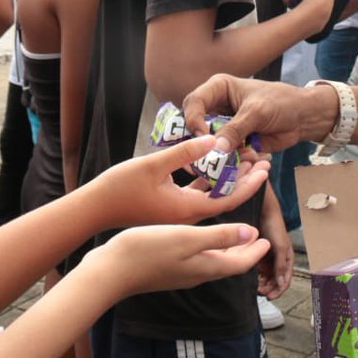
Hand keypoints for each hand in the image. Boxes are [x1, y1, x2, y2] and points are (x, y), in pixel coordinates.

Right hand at [92, 136, 270, 226]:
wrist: (91, 213)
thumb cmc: (119, 189)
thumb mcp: (153, 166)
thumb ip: (185, 153)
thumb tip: (214, 139)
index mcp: (187, 210)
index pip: (229, 198)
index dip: (250, 182)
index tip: (265, 167)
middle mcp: (186, 217)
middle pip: (225, 199)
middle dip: (244, 180)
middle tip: (261, 159)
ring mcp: (177, 217)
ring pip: (211, 198)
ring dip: (227, 180)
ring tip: (243, 159)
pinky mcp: (169, 213)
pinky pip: (197, 199)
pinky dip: (209, 184)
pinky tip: (213, 167)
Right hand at [92, 223, 270, 296]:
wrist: (109, 272)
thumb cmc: (147, 252)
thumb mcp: (187, 239)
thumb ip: (221, 237)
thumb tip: (253, 234)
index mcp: (205, 267)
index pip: (240, 263)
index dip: (256, 251)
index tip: (268, 239)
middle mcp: (195, 273)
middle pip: (228, 262)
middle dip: (245, 248)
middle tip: (257, 234)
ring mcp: (180, 272)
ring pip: (212, 259)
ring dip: (227, 245)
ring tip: (234, 230)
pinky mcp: (166, 267)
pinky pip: (195, 256)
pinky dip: (207, 244)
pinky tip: (200, 234)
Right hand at [182, 74, 338, 153]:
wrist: (303, 117)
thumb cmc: (281, 102)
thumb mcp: (257, 112)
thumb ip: (236, 129)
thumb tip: (216, 149)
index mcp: (218, 89)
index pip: (194, 103)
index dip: (193, 120)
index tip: (202, 136)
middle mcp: (216, 108)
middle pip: (195, 127)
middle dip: (203, 143)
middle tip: (209, 156)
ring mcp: (224, 127)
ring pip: (209, 145)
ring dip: (221, 155)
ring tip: (240, 156)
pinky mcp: (234, 143)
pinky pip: (225, 156)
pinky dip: (235, 161)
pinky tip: (254, 155)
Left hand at [258, 195, 293, 297]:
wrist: (263, 213)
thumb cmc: (275, 228)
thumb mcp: (281, 247)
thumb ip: (281, 265)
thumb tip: (282, 283)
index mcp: (288, 260)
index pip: (286, 280)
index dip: (279, 290)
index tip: (270, 296)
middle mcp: (278, 261)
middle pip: (275, 282)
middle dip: (269, 288)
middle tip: (260, 292)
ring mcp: (268, 259)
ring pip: (266, 278)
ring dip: (262, 284)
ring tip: (255, 287)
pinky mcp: (258, 256)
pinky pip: (258, 271)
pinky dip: (256, 277)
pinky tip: (251, 279)